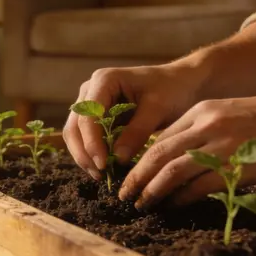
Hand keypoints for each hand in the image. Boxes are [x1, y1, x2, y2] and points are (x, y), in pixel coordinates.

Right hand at [63, 64, 203, 178]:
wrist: (180, 83)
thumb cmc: (172, 89)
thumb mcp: (158, 109)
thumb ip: (137, 132)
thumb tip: (117, 159)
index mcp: (103, 80)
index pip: (88, 116)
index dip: (92, 142)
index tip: (103, 165)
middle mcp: (90, 90)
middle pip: (74, 126)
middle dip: (84, 152)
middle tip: (100, 175)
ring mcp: (91, 103)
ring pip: (75, 133)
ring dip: (84, 155)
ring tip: (101, 175)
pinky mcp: (96, 116)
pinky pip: (86, 137)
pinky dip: (92, 153)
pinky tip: (105, 167)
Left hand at [119, 92, 255, 208]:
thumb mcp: (229, 114)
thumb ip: (203, 131)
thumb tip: (178, 157)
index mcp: (201, 111)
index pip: (161, 137)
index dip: (141, 158)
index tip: (130, 174)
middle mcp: (205, 125)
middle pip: (157, 153)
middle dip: (135, 176)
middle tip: (122, 193)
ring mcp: (220, 145)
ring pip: (170, 170)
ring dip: (150, 189)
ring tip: (139, 203)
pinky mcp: (235, 166)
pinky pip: (197, 186)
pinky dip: (179, 198)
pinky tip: (171, 206)